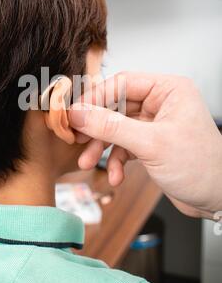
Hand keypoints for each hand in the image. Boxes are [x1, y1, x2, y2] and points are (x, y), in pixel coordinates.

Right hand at [69, 72, 221, 219]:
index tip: (74, 113)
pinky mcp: (151, 144)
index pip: (122, 83)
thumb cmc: (202, 168)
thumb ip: (111, 127)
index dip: (96, 97)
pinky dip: (116, 161)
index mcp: (169, 90)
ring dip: (102, 147)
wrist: (219, 200)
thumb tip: (79, 113)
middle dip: (97, 127)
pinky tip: (115, 177)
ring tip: (87, 163)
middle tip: (77, 138)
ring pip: (117, 128)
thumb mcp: (151, 144)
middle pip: (116, 106)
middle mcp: (162, 103)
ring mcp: (155, 124)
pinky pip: (124, 146)